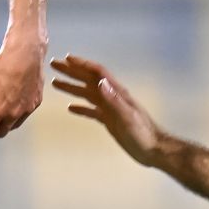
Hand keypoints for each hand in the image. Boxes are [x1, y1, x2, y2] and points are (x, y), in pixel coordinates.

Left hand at [0, 36, 44, 140]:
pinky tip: (12, 107)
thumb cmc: (2, 65)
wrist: (26, 54)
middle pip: (1, 133)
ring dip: (5, 125)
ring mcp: (26, 110)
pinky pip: (24, 115)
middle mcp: (12, 114)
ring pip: (14, 125)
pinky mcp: (35, 103)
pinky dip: (16, 115)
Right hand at [50, 54, 165, 164]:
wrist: (154, 150)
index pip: (97, 73)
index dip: (82, 64)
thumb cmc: (143, 134)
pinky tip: (70, 108)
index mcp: (117, 93)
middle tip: (54, 64)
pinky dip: (80, 107)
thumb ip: (114, 100)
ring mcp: (110, 109)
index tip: (67, 58)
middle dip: (72, 71)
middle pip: (89, 80)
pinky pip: (92, 111)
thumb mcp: (127, 117)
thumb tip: (100, 82)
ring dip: (72, 87)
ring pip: (88, 94)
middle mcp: (112, 97)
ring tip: (55, 83)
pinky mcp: (110, 121)